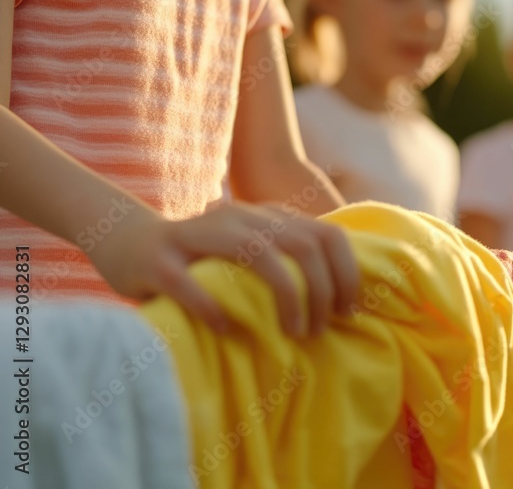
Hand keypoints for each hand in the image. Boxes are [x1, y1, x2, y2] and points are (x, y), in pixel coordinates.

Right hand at [88, 202, 358, 336]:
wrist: (126, 240)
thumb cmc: (203, 258)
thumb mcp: (252, 249)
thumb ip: (290, 260)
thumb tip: (341, 302)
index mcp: (266, 216)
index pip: (326, 234)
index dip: (347, 273)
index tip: (348, 311)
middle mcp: (238, 218)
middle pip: (301, 245)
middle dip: (320, 291)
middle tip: (318, 329)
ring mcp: (197, 236)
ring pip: (257, 256)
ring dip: (285, 298)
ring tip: (292, 333)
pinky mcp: (159, 262)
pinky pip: (192, 285)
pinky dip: (216, 311)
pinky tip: (230, 330)